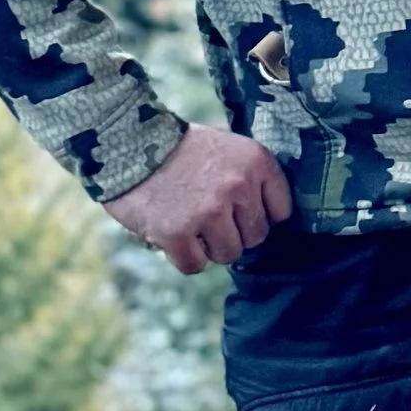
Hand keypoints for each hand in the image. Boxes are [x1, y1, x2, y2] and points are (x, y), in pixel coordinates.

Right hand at [106, 123, 293, 272]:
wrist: (128, 144)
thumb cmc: (180, 149)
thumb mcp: (228, 148)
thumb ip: (251, 178)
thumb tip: (270, 219)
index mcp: (256, 161)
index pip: (282, 211)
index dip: (257, 215)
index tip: (238, 210)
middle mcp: (238, 186)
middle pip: (256, 237)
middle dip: (233, 232)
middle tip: (207, 216)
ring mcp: (209, 211)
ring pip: (229, 254)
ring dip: (208, 246)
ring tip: (189, 222)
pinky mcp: (177, 232)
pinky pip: (195, 266)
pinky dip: (183, 257)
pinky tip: (173, 234)